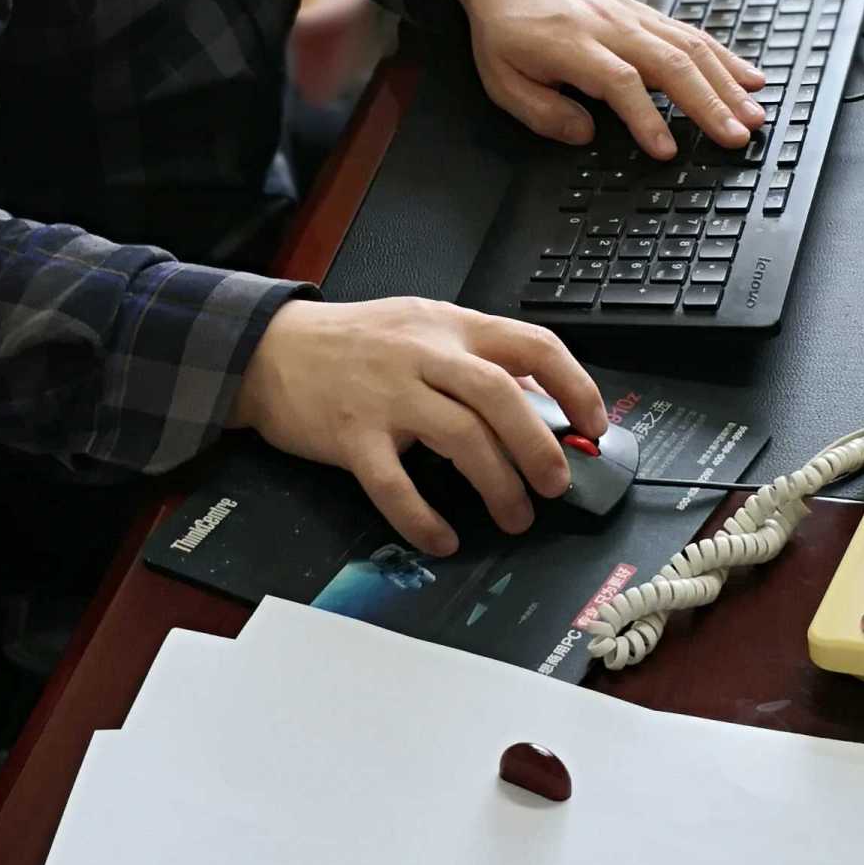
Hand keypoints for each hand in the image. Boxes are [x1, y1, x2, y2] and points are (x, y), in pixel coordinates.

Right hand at [232, 296, 607, 556]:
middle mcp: (423, 354)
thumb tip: (539, 400)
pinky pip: (395, 485)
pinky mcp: (351, 435)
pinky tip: (442, 538)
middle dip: (539, 446)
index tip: (594, 425)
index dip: (574, 385)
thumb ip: (475, 357)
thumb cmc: (351, 342)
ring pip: (460, 438)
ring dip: (498, 485)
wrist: (269, 349)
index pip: (531, 344)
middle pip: (500, 395)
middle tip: (557, 485)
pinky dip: (423, 518)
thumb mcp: (420, 326)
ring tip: (514, 517)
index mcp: (449, 326)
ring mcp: (387, 394)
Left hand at [443, 0, 765, 162]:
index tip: (665, 150)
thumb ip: (542, 112)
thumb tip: (585, 135)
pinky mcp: (647, 13)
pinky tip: (750, 78)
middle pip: (670, 63)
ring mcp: (634, 16)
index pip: (620, 81)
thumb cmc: (508, 28)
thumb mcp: (502, 79)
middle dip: (709, 103)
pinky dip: (726, 57)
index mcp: (572, 44)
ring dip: (727, 83)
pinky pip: (692, 33)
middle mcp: (610, 26)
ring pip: (690, 47)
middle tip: (736, 136)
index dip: (646, 117)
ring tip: (754, 115)